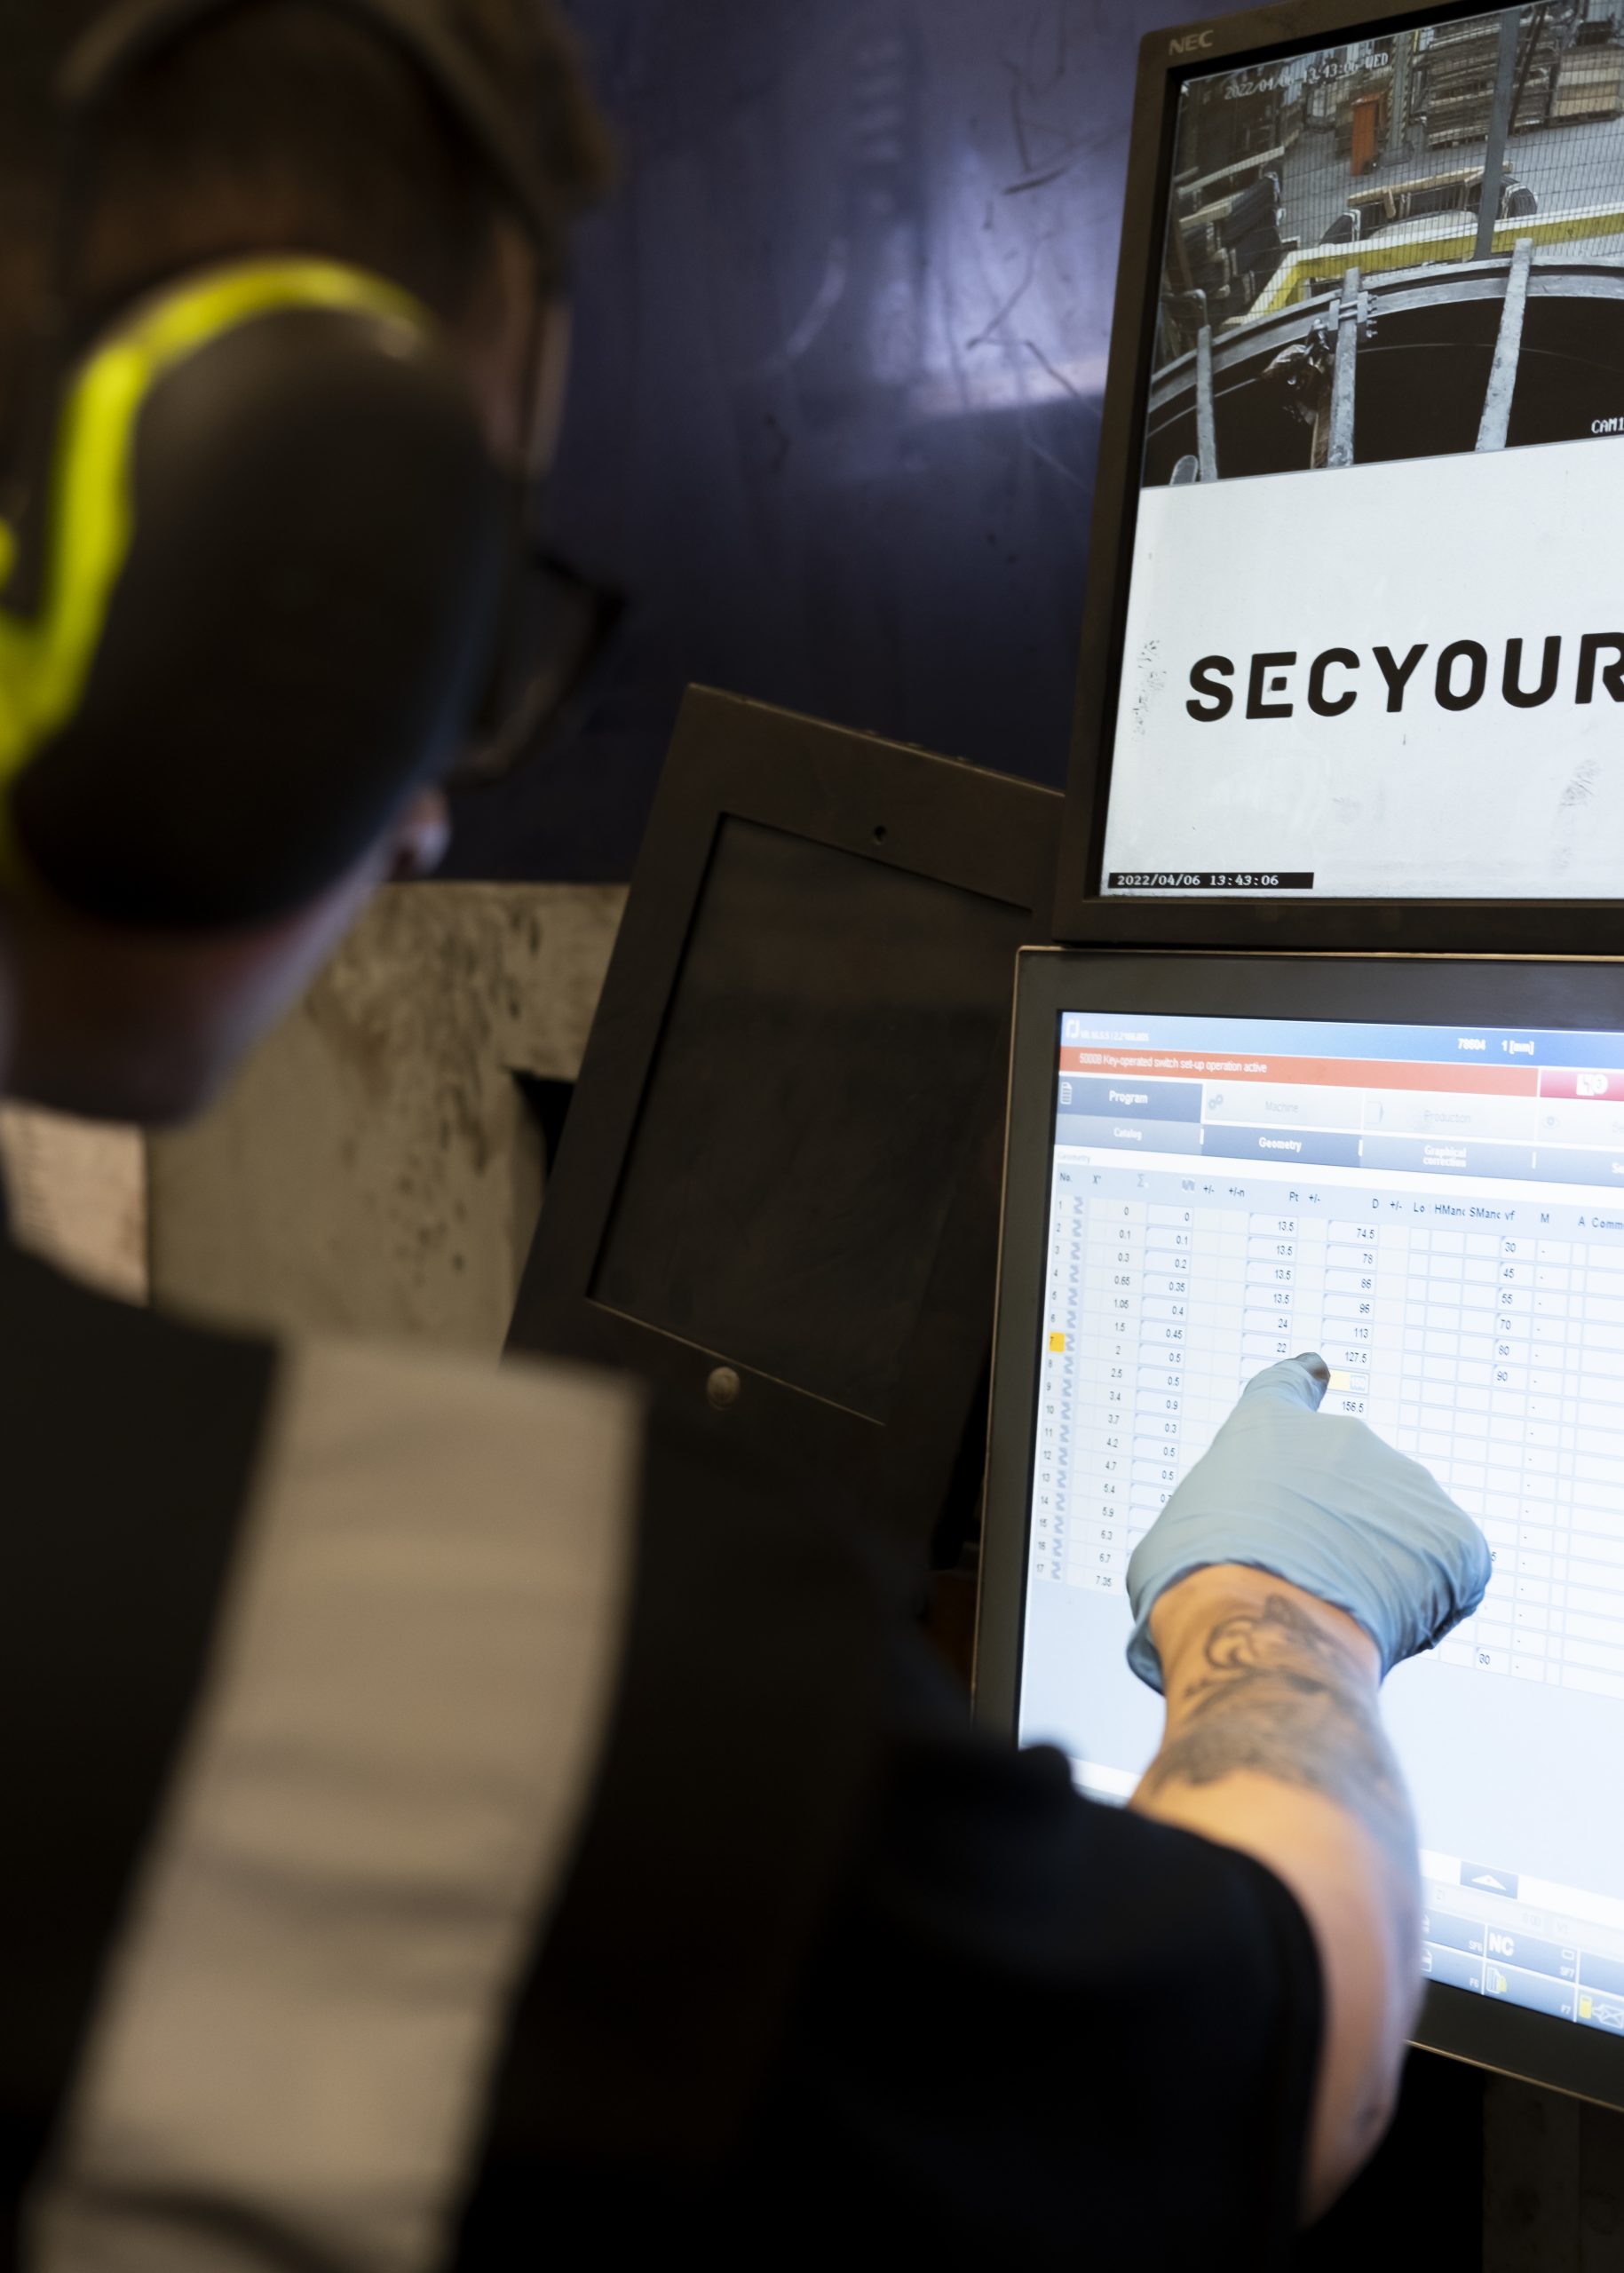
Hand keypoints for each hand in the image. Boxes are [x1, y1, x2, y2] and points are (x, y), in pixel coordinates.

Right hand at [1125, 1354, 1492, 1691]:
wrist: (1257, 1619)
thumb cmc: (1197, 1581)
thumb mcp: (1179, 1531)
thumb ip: (1219, 1521)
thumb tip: (1228, 1553)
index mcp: (1267, 1426)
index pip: (1288, 1385)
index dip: (1303, 1382)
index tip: (1319, 1369)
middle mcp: (1344, 1438)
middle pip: (1350, 1485)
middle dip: (1337, 1532)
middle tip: (1309, 1587)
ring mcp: (1405, 1483)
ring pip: (1400, 1532)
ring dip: (1380, 1570)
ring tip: (1340, 1614)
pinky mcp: (1454, 1536)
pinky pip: (1452, 1571)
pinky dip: (1429, 1603)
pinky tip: (1387, 1627)